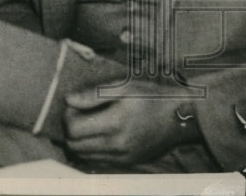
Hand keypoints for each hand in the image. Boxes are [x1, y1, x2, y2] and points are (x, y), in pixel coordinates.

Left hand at [63, 82, 199, 165]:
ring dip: (79, 141)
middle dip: (70, 130)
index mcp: (114, 124)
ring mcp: (123, 157)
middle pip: (74, 146)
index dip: (67, 116)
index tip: (74, 105)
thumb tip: (68, 100)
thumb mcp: (123, 87)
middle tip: (80, 114)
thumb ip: (93, 95)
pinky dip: (92, 150)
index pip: (73, 130)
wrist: (182, 117)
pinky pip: (99, 161)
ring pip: (84, 156)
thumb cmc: (151, 97)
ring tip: (90, 124)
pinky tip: (100, 134)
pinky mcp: (129, 162)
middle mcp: (117, 146)